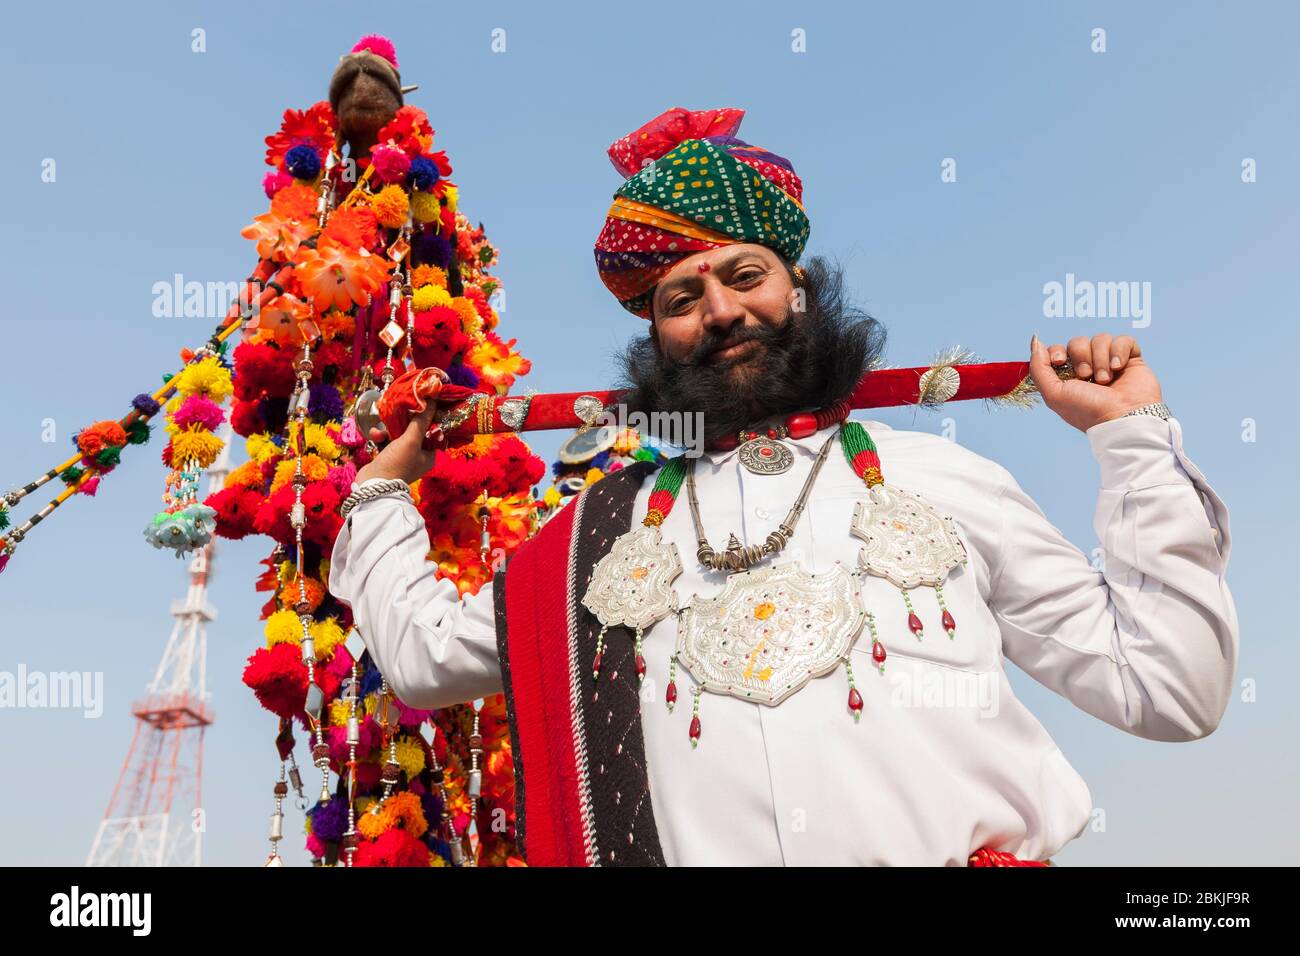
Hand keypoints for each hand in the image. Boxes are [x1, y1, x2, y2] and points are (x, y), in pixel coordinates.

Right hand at [354, 400, 445, 485]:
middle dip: (403, 423)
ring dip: (388, 430)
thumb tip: (433, 401)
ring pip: (398, 436)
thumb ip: (421, 421)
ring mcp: (402, 458)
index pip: (433, 433)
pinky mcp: (388, 458)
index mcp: (429, 456)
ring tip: (381, 430)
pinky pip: (387, 442)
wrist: (373, 485)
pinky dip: (381, 437)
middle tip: (398, 412)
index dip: (427, 419)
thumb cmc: (397, 463)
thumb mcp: (411, 440)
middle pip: (414, 432)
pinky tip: (374, 435)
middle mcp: (418, 457)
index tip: (420, 406)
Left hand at [1027, 332, 1162, 432]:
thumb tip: (1036, 342)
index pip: (1059, 349)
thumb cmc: (1087, 410)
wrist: (1122, 417)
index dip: (1057, 351)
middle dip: (1081, 356)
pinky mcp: (1131, 359)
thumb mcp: (1054, 394)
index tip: (1060, 361)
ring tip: (1105, 380)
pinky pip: (1123, 340)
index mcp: (1069, 376)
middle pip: (1078, 341)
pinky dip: (1119, 352)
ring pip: (1100, 339)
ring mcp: (1110, 362)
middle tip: (1086, 376)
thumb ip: (1039, 368)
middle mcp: (1089, 367)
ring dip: (1100, 358)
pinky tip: (1118, 368)